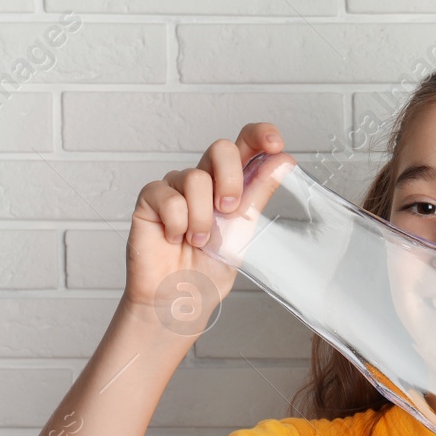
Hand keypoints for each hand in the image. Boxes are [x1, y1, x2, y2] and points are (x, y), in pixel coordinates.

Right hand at [120, 122, 292, 336]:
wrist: (181, 299)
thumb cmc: (209, 270)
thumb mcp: (243, 231)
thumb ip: (259, 194)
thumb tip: (284, 161)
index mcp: (230, 184)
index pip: (245, 145)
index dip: (260, 136)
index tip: (275, 143)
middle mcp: (203, 180)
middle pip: (220, 148)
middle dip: (230, 179)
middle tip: (228, 211)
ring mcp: (175, 187)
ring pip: (194, 177)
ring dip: (202, 218)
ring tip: (197, 241)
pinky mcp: (150, 199)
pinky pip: (168, 196)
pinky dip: (177, 223)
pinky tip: (173, 238)